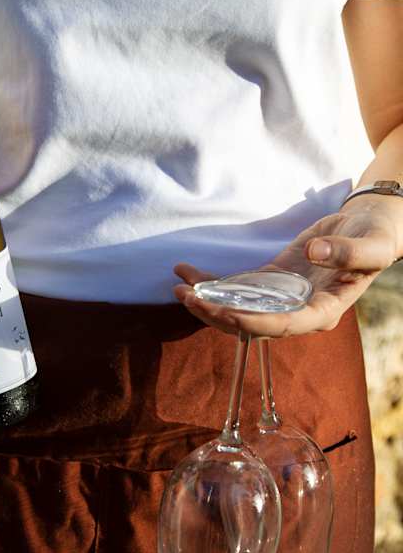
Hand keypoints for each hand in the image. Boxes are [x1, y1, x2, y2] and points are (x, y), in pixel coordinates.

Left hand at [173, 204, 399, 337]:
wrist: (369, 226)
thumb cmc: (375, 239)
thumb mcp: (371, 245)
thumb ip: (347, 252)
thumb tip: (314, 253)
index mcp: (325, 311)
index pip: (285, 326)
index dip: (255, 322)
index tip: (227, 313)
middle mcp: (298, 312)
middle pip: (253, 323)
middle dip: (219, 313)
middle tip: (188, 297)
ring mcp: (282, 298)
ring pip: (239, 308)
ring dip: (208, 301)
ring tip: (178, 287)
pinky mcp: (271, 282)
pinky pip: (239, 287)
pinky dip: (213, 282)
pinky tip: (188, 273)